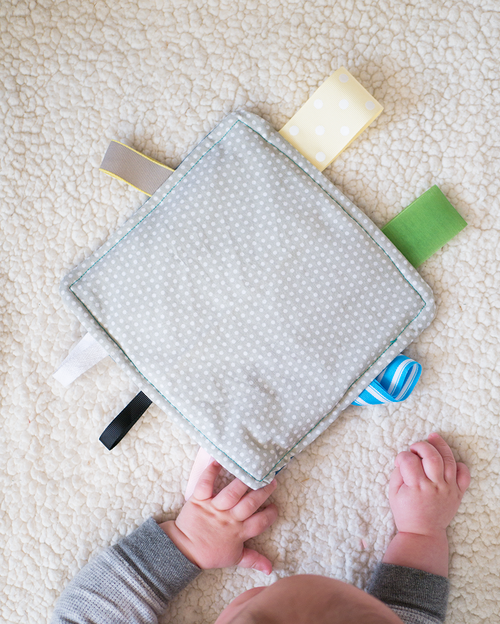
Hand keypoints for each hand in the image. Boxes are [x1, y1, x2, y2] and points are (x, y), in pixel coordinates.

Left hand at [160, 461, 277, 573]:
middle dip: (263, 492)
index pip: (260, 522)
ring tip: (253, 471)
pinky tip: (219, 461)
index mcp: (238, 533)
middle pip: (249, 504)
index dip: (270, 515)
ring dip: (243, 481)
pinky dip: (211, 472)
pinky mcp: (199, 500)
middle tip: (272, 481)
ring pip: (232, 493)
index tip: (275, 507)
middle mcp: (229, 519)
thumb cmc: (210, 553)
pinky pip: (206, 484)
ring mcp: (214, 508)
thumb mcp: (234, 559)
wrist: (183, 550)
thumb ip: (253, 560)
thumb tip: (271, 568)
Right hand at [389, 432, 469, 537]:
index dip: (401, 456)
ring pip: (448, 460)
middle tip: (414, 448)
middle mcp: (434, 486)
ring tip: (432, 438)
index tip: (399, 461)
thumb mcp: (393, 493)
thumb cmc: (406, 513)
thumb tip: (404, 459)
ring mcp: (448, 489)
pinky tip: (447, 461)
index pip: (408, 460)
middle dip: (420, 445)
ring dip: (440, 446)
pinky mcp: (457, 493)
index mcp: (416, 487)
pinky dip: (458, 464)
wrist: (423, 533)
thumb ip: (398, 473)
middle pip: (431, 456)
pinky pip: (464, 474)